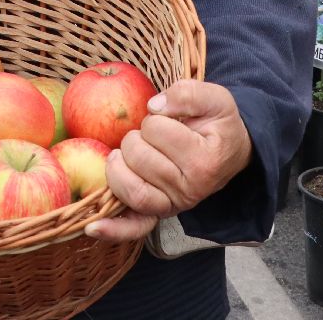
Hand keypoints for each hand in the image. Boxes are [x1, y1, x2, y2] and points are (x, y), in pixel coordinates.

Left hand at [85, 79, 253, 241]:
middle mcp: (190, 190)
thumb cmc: (219, 125)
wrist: (230, 153)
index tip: (171, 119)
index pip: (157, 131)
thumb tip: (153, 106)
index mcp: (205, 161)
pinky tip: (92, 226)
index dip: (156, 117)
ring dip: (119, 164)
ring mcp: (173, 206)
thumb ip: (187, 94)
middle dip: (136, 137)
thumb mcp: (215, 98)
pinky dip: (112, 229)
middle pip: (138, 158)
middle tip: (149, 135)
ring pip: (130, 189)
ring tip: (126, 153)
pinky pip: (133, 227)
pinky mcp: (158, 214)